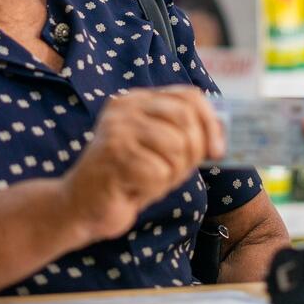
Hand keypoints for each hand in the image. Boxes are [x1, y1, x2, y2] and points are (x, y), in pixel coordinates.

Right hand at [61, 86, 224, 241]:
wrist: (81, 207)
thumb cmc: (127, 180)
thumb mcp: (159, 151)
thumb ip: (186, 136)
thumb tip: (223, 132)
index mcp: (137, 100)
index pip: (189, 96)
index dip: (211, 123)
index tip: (217, 151)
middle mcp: (125, 108)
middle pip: (186, 119)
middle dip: (194, 152)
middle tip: (175, 173)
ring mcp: (117, 129)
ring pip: (177, 147)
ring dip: (171, 174)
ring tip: (148, 180)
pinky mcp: (114, 155)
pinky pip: (159, 173)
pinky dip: (154, 189)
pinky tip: (133, 189)